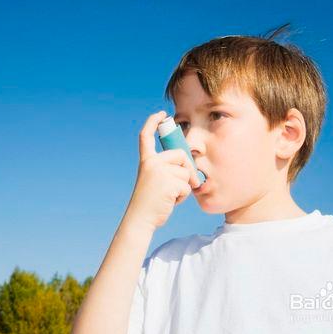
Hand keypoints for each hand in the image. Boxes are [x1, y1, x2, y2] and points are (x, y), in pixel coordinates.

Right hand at [125, 110, 200, 230]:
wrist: (140, 219)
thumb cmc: (151, 202)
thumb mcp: (155, 180)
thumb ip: (168, 170)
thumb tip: (191, 168)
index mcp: (146, 161)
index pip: (146, 136)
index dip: (153, 122)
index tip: (162, 114)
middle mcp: (151, 163)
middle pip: (180, 154)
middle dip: (188, 168)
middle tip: (190, 182)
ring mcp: (159, 172)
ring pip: (186, 172)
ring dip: (184, 186)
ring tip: (170, 195)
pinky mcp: (168, 183)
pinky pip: (187, 185)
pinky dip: (183, 196)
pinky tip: (171, 201)